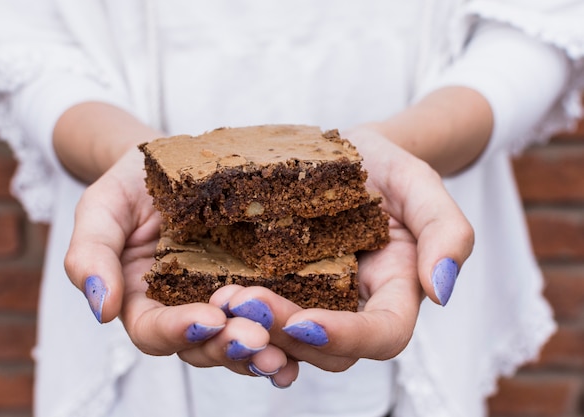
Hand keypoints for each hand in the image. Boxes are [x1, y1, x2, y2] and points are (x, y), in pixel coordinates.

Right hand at [63, 146, 298, 384]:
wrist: (172, 163)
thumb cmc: (130, 185)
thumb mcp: (100, 210)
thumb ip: (89, 255)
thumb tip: (100, 309)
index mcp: (143, 301)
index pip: (154, 331)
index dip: (178, 331)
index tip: (207, 319)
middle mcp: (185, 308)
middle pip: (202, 345)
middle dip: (228, 346)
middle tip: (256, 341)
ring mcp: (223, 298)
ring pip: (238, 339)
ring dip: (261, 351)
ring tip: (284, 354)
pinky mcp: (256, 283)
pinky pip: (270, 316)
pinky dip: (287, 334)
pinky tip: (309, 339)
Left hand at [212, 131, 473, 370]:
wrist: (353, 155)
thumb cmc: (392, 168)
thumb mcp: (424, 186)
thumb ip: (448, 233)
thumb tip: (442, 291)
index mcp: (395, 291)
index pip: (382, 335)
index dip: (345, 337)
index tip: (302, 321)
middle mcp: (354, 306)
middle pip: (326, 347)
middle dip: (283, 334)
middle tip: (240, 303)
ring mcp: (316, 298)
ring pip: (288, 340)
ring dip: (253, 330)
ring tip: (220, 300)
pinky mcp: (284, 283)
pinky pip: (263, 313)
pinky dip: (240, 314)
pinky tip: (211, 295)